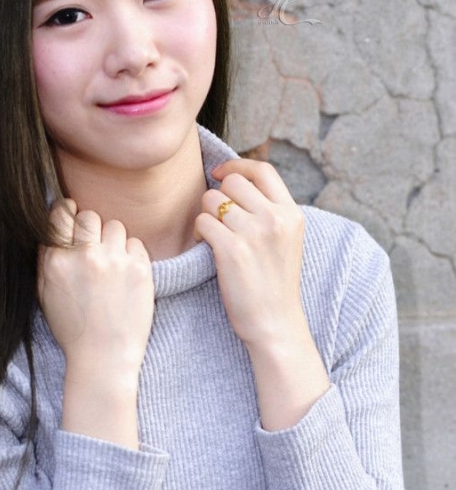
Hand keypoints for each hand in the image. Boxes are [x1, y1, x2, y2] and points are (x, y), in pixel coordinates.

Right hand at [38, 200, 154, 375]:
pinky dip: (131, 255)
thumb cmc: (73, 328)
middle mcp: (85, 256)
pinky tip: (125, 276)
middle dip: (91, 228)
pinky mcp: (140, 269)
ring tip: (110, 265)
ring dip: (112, 241)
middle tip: (93, 248)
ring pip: (115, 226)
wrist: (104, 357)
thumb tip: (50, 222)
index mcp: (57, 261)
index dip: (67, 212)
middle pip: (90, 216)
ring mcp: (114, 261)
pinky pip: (136, 243)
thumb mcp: (44, 293)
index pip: (61, 214)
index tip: (72, 216)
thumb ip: (46, 257)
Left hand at [194, 158, 305, 351]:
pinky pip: (202, 222)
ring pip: (212, 200)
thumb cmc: (274, 283)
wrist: (275, 323)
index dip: (236, 166)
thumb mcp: (285, 240)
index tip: (220, 175)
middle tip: (217, 221)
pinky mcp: (233, 250)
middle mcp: (276, 219)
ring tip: (212, 236)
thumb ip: (269, 211)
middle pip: (232, 183)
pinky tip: (206, 247)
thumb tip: (235, 180)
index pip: (262, 170)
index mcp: (291, 213)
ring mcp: (255, 233)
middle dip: (218, 198)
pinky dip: (198, 232)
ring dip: (206, 216)